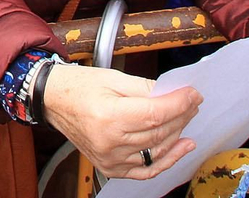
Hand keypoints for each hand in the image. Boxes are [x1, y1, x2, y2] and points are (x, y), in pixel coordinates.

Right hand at [41, 64, 200, 179]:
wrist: (54, 101)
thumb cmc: (80, 87)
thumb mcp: (114, 79)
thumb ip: (147, 88)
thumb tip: (175, 94)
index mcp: (108, 116)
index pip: (156, 114)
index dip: (180, 104)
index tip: (193, 95)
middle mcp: (109, 142)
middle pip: (159, 132)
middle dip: (182, 116)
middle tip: (192, 103)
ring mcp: (110, 158)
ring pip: (157, 150)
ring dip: (178, 134)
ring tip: (187, 118)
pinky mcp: (111, 167)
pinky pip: (146, 169)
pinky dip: (167, 160)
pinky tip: (181, 147)